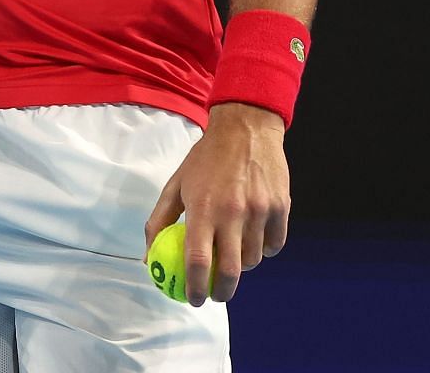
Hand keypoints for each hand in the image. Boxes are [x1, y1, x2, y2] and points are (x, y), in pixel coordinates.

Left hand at [143, 103, 289, 304]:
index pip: (198, 261)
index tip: (192, 299)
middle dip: (221, 292)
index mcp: (202, 208)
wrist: (246, 129)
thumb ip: (159, 221)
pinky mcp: (280, 208)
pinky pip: (273, 245)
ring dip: (241, 267)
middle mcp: (232, 213)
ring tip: (232, 256)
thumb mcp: (175, 185)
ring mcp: (260, 211)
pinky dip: (263, 249)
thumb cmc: (205, 159)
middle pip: (230, 271)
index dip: (194, 287)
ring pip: (253, 260)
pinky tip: (253, 240)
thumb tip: (148, 256)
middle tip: (215, 295)